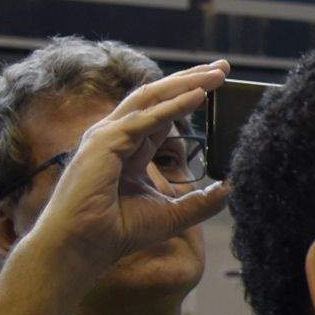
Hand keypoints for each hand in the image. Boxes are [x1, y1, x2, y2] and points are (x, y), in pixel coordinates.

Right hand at [13, 61, 232, 287]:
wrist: (83, 248)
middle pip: (157, 97)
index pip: (162, 113)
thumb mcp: (172, 214)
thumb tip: (231, 188)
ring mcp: (106, 137)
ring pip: (150, 99)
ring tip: (217, 74)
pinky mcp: (104, 144)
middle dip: (190, 79)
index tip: (219, 84)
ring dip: (185, 84)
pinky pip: (145, 120)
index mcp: (128, 149)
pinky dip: (173, 106)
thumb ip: (201, 201)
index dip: (189, 96)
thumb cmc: (118, 232)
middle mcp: (115, 137)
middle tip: (223, 67)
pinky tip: (198, 96)